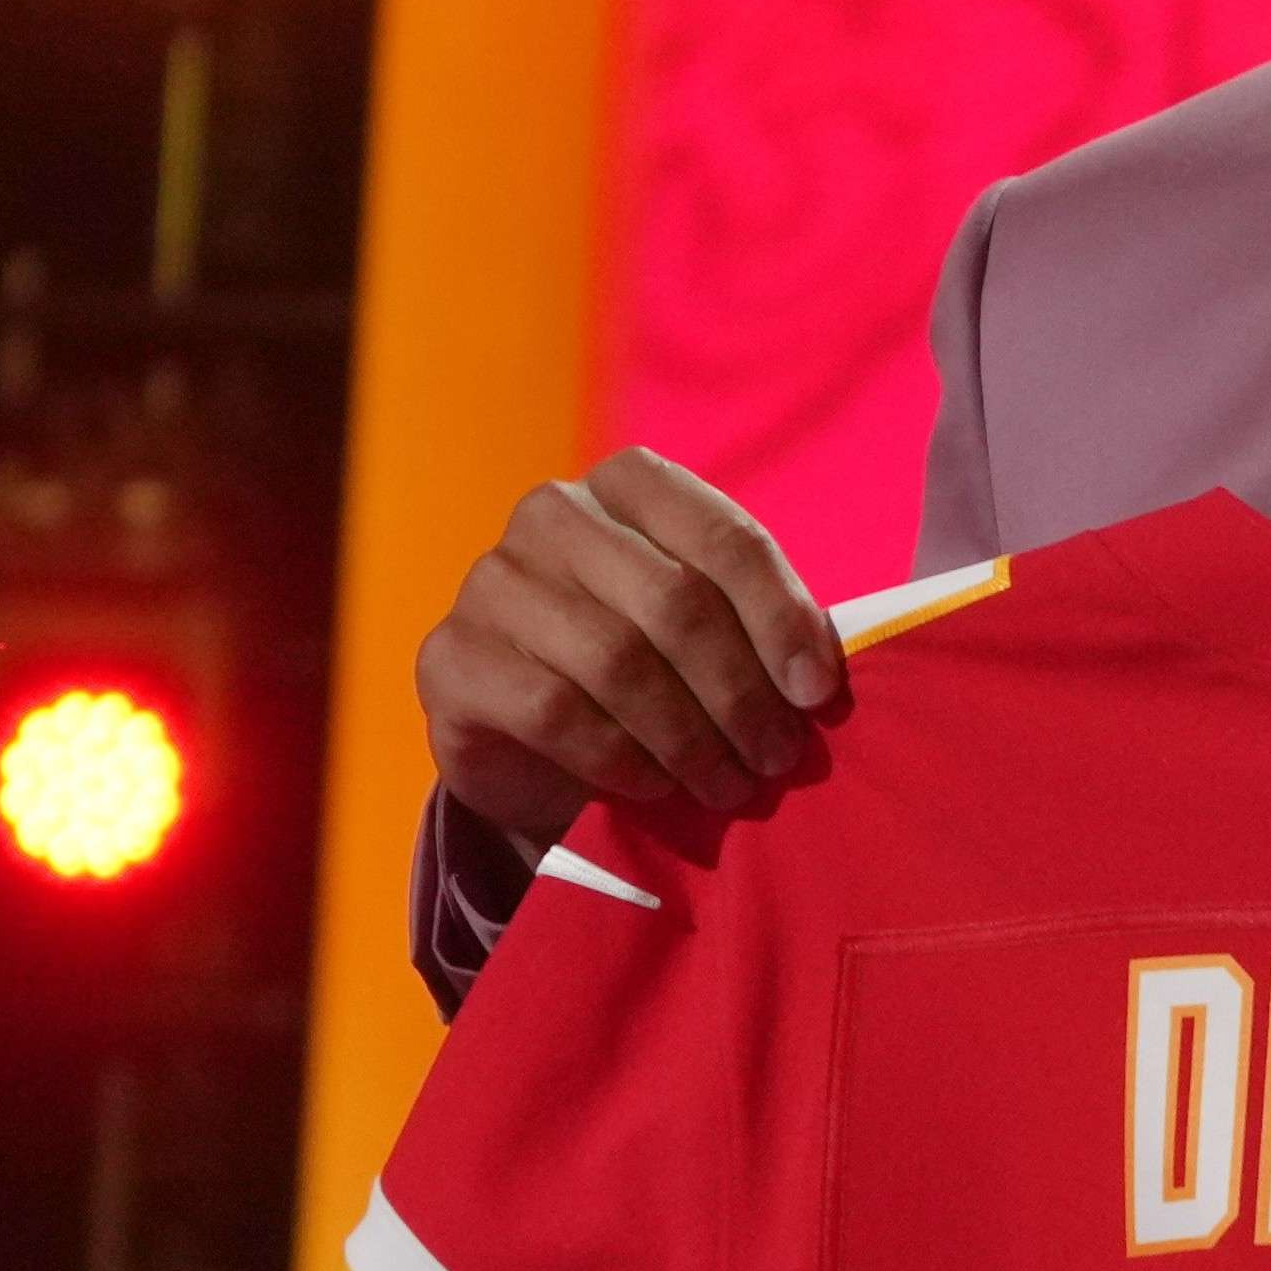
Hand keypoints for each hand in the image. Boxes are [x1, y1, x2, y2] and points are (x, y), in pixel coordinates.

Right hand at [416, 447, 845, 845]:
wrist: (526, 736)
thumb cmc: (643, 667)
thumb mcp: (709, 630)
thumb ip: (759, 629)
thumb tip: (816, 682)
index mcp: (631, 484)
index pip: (726, 539)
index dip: (782, 620)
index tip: (818, 695)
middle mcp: (554, 513)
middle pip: (676, 602)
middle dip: (741, 692)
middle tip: (777, 757)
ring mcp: (493, 579)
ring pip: (619, 661)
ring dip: (690, 738)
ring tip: (730, 786)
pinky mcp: (452, 656)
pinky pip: (556, 711)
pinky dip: (621, 758)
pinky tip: (658, 786)